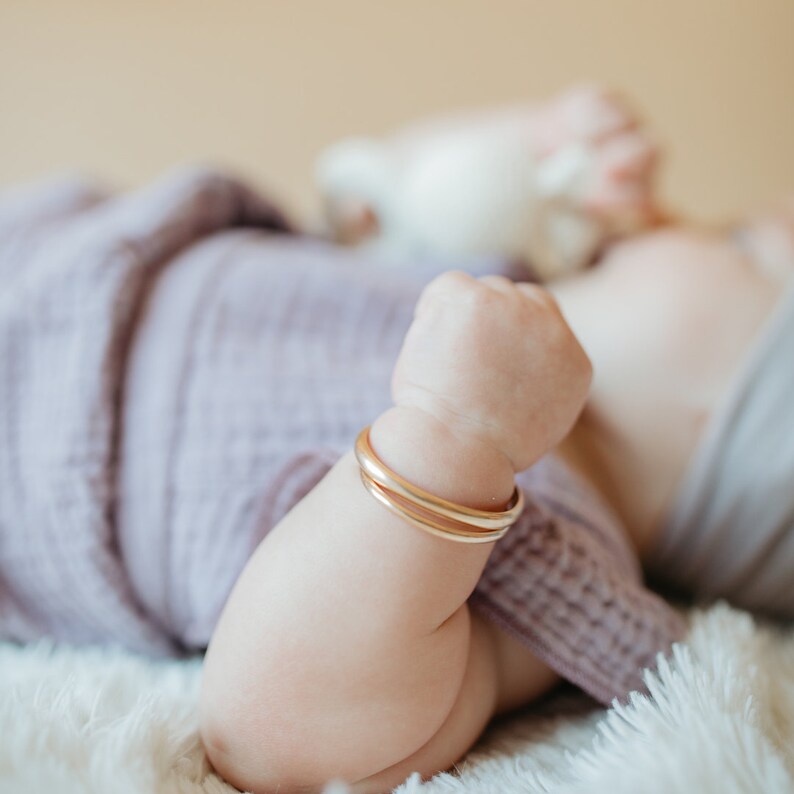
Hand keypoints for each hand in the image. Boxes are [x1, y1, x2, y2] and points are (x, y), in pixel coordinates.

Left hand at [392, 271, 591, 471]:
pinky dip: (432, 309)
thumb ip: (538, 383)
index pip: (547, 323)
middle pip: (517, 299)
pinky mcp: (474, 300)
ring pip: (484, 291)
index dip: (511, 335)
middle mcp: (553, 329)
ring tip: (443, 363)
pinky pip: (449, 285)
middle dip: (488, 325)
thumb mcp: (533, 421)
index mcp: (575, 363)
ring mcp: (515, 310)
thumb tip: (515, 360)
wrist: (458, 453)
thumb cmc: (480, 451)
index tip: (486, 361)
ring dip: (461, 319)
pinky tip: (429, 345)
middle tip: (460, 364)